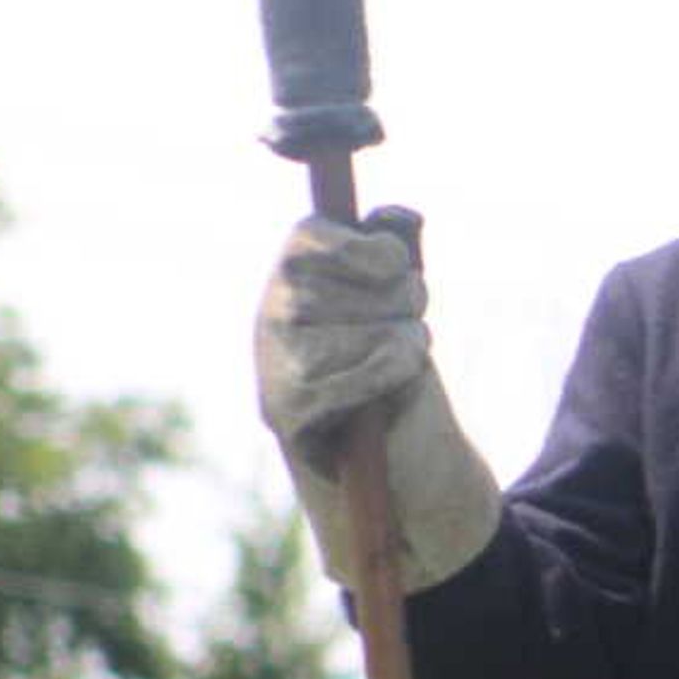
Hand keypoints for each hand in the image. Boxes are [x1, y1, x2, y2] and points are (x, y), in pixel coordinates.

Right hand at [251, 207, 500, 590]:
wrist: (385, 462)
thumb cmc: (391, 368)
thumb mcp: (396, 300)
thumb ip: (393, 251)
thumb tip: (400, 217)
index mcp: (294, 275)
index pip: (315, 239)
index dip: (368, 250)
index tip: (393, 265)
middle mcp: (273, 313)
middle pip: (362, 285)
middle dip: (404, 302)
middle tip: (403, 327)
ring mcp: (274, 363)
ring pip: (373, 331)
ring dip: (406, 346)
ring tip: (395, 366)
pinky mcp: (287, 411)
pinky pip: (362, 375)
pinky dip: (392, 379)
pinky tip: (386, 391)